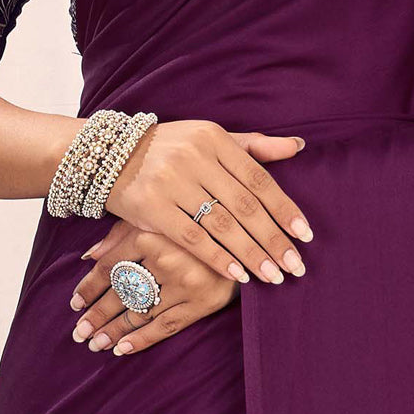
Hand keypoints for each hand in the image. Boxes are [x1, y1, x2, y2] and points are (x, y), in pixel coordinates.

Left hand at [68, 219, 240, 356]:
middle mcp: (165, 258)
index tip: (74, 304)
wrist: (247, 228)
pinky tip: (122, 349)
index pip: (109, 267)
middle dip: (96, 316)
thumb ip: (120, 233)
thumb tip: (88, 256)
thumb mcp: (154, 215)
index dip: (88, 288)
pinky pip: (166, 326)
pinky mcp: (204, 301)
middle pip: (120, 293)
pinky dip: (142, 339)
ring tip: (94, 343)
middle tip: (78, 334)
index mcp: (150, 233)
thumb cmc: (194, 218)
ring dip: (113, 331)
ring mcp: (185, 282)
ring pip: (139, 313)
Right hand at [103, 120, 313, 284]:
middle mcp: (195, 157)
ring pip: (222, 225)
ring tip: (273, 276)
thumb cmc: (170, 148)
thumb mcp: (209, 137)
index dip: (284, 208)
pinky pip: (193, 238)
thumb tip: (298, 146)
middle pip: (244, 205)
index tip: (305, 235)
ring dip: (251, 254)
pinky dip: (218, 258)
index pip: (257, 178)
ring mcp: (172, 182)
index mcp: (213, 137)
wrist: (108, 156)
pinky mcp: (152, 208)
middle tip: (296, 265)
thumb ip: (253, 146)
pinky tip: (238, 276)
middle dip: (273, 239)